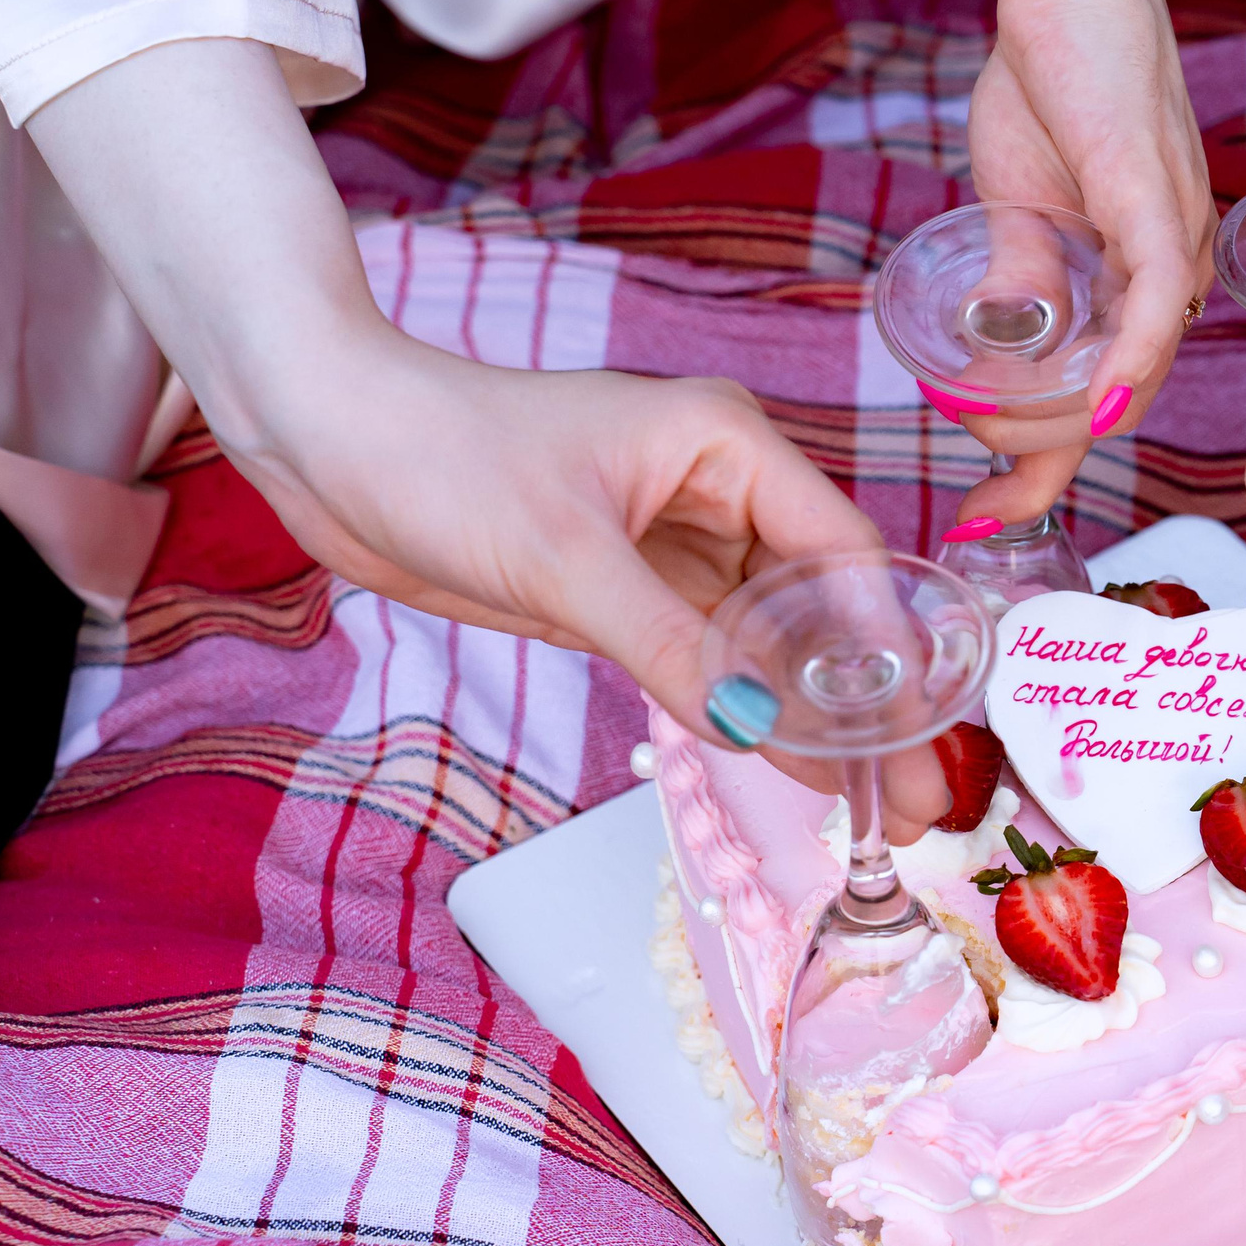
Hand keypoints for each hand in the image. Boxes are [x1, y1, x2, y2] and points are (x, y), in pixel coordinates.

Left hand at [25, 38, 952, 839]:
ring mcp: (678, 542)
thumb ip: (668, 644)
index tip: (921, 734)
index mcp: (730, 445)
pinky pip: (712, 656)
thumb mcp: (563, 559)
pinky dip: (747, 708)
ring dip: (817, 718)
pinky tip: (791, 767)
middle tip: (921, 800)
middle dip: (871, 703)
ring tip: (877, 807)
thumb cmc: (440, 455)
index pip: (845, 553)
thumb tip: (760, 727)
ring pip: (773, 641)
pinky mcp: (629, 587)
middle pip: (826, 607)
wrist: (324, 438)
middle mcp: (722, 490)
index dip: (890, 648)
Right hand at [938, 0, 1214, 524]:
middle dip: (1044, 457)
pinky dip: (1130, 360)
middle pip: (1124, 401)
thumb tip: (995, 350)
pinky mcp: (1155, 201)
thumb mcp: (1019, 201)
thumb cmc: (1050, 77)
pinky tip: (1097, 406)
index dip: (1049, 465)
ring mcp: (1174, 240)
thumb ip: (1020, 279)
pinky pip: (1156, 302)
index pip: (1111, 396)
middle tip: (976, 481)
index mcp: (1148, 277)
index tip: (989, 511)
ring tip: (989, 438)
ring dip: (1061, 419)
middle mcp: (1177, 271)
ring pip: (1139, 368)